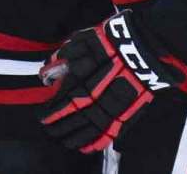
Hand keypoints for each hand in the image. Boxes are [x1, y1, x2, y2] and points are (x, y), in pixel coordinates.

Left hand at [38, 10, 181, 152]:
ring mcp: (114, 104)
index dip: (51, 112)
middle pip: (74, 115)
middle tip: (49, 129)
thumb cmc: (111, 39)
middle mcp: (97, 92)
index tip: (43, 116)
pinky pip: (111, 132)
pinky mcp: (129, 111)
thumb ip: (64, 55)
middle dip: (59, 125)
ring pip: (90, 126)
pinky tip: (87, 147)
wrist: (144, 43)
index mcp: (84, 75)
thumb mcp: (83, 39)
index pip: (63, 101)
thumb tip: (47, 71)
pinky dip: (97, 141)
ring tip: (64, 140)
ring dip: (74, 136)